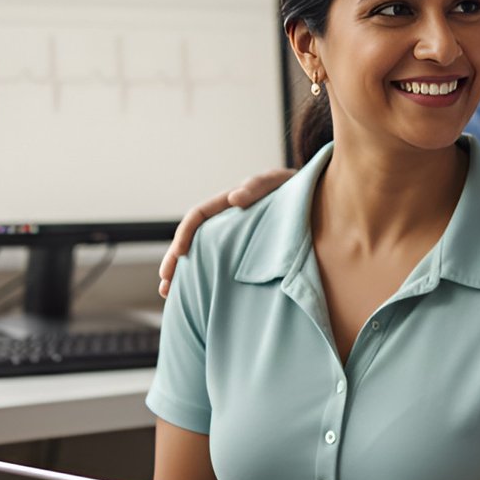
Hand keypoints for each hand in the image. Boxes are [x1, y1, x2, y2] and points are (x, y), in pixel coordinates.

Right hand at [157, 169, 295, 297]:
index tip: (179, 254)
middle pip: (192, 240)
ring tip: (170, 296)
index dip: (185, 234)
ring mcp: (233, 238)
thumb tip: (234, 198)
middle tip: (165, 285)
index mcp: (229, 203)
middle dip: (174, 261)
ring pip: (201, 255)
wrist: (315, 200)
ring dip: (184, 273)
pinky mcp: (243, 252)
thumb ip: (259, 186)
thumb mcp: (279, 182)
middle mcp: (226, 221)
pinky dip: (205, 278)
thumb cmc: (295, 189)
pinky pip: (219, 265)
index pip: (198, 216)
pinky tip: (200, 297)